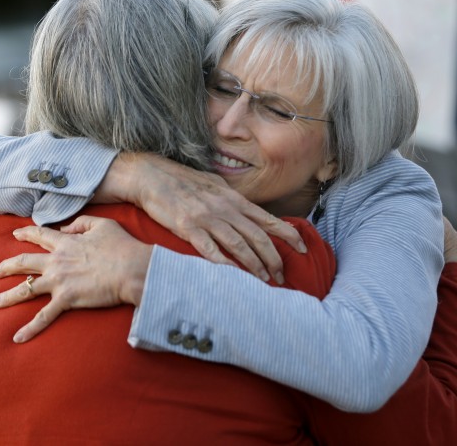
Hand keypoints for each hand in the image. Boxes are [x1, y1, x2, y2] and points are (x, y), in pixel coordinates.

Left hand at [0, 216, 150, 342]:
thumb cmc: (122, 247)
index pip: (40, 235)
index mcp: (65, 243)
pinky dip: (30, 328)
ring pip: (25, 289)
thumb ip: (82, 223)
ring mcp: (59, 281)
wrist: (132, 269)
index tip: (15, 234)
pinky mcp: (66, 300)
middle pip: (23, 262)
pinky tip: (17, 338)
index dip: (26, 233)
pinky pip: (44, 316)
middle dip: (5, 267)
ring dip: (7, 296)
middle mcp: (57, 261)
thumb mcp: (103, 225)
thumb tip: (66, 228)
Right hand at [94, 153, 306, 283]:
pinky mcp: (188, 228)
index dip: (288, 234)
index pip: (268, 219)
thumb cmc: (183, 181)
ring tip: (265, 281)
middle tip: (282, 276)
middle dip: (274, 258)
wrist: (153, 175)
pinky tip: (234, 277)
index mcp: (234, 199)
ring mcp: (207, 218)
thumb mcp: (214, 185)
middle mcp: (225, 208)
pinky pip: (210, 250)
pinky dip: (225, 264)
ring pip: (239, 245)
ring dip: (255, 265)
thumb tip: (247, 211)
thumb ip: (231, 200)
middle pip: (258, 236)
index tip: (303, 248)